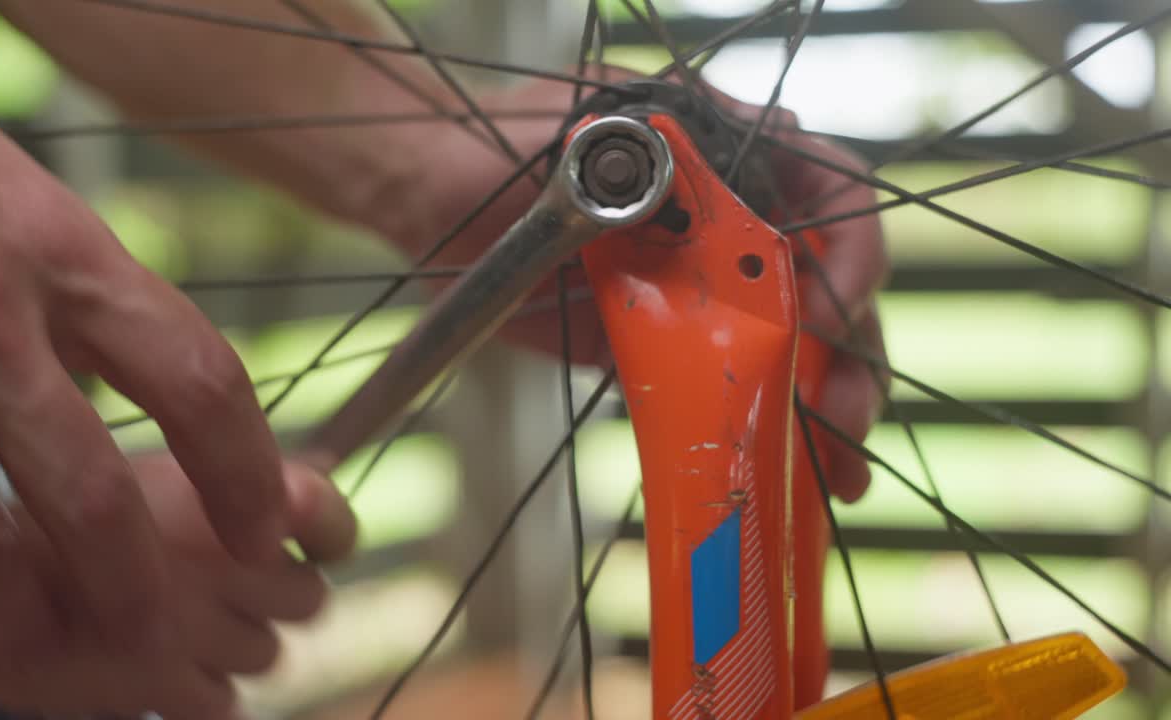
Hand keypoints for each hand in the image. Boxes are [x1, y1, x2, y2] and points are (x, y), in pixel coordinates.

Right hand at [0, 69, 303, 707]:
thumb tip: (162, 387)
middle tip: (152, 633)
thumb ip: (95, 297)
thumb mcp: (30, 204)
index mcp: (66, 253)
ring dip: (13, 606)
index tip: (264, 528)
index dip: (245, 472)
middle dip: (131, 583)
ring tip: (36, 643)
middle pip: (93, 489)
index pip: (197, 381)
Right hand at [0, 454, 355, 717]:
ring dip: (242, 644)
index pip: (330, 518)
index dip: (334, 531)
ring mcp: (202, 632)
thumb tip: (305, 494)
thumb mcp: (150, 474)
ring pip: (268, 653)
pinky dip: (204, 694)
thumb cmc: (50, 513)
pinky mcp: (164, 689)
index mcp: (225, 493)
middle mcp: (227, 562)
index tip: (327, 539)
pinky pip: (221, 707)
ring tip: (190, 623)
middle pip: (308, 595)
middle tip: (243, 585)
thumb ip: (227, 483)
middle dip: (283, 593)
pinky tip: (169, 666)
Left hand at [400, 70, 886, 501]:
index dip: (850, 249)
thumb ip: (650, 170)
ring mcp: (704, 285)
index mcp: (728, 157)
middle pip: (826, 285)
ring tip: (841, 474)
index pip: (830, 189)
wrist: (434, 196)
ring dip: (823, 407)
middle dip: (850, 355)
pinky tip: (794, 480)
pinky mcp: (671, 341)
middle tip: (847, 419)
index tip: (832, 308)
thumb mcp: (580, 144)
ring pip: (794, 345)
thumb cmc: (499, 145)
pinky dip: (762, 429)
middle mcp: (731, 223)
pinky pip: (730, 384)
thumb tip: (732, 172)